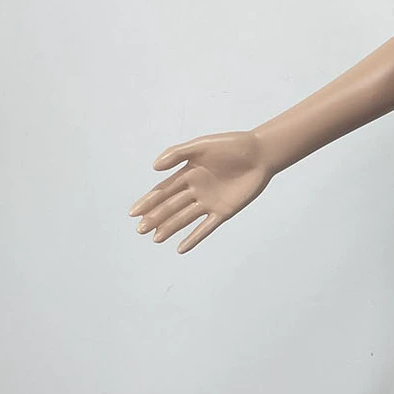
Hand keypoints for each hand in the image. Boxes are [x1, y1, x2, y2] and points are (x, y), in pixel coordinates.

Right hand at [129, 130, 271, 252]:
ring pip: (184, 218)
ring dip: (169, 228)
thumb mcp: (201, 146)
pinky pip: (206, 227)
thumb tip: (154, 167)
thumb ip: (177, 154)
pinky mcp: (224, 211)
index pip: (162, 190)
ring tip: (155, 239)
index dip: (147, 201)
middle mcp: (195, 189)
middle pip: (170, 206)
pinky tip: (180, 248)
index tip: (133, 212)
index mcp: (188, 173)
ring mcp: (209, 202)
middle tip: (140, 230)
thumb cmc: (232, 145)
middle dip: (155, 218)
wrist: (260, 154)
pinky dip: (194, 238)